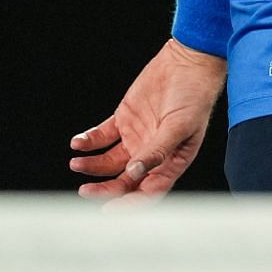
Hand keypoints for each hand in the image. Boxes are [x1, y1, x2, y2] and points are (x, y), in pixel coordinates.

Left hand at [69, 39, 227, 204]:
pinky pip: (102, 137)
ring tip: (77, 162)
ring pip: (109, 162)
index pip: (146, 192)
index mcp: (169, 162)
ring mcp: (136, 137)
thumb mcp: (180, 126)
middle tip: (85, 191)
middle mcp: (150, 154)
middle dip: (104, 189)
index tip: (108, 209)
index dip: (128, 204)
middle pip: (123, 181)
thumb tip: (134, 174)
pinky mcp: (124, 120)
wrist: (187, 62)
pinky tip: (79, 142)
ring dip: (92, 166)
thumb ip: (157, 151)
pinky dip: (89, 141)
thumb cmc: (194, 96)